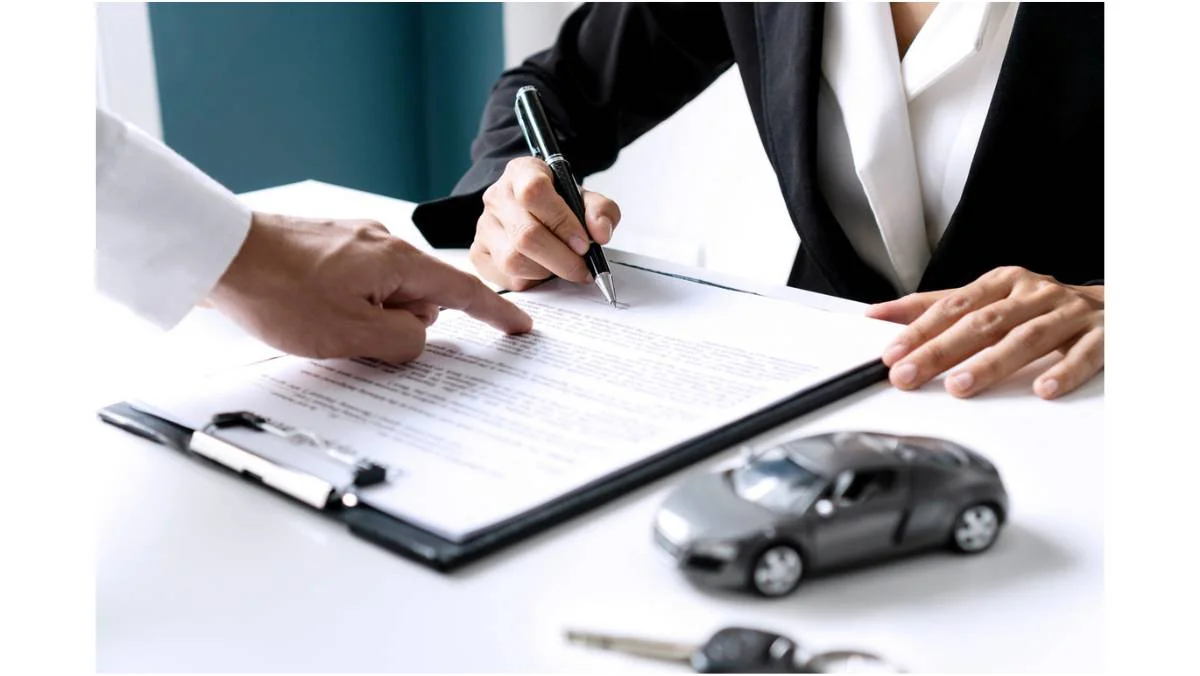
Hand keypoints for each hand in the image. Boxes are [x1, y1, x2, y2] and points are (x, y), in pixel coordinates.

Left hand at [207, 212, 532, 362]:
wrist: (216, 252)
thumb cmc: (277, 291)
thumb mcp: (350, 335)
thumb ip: (402, 341)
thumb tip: (419, 336)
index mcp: (397, 261)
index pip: (462, 291)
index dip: (494, 314)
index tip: (519, 327)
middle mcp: (382, 242)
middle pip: (418, 297)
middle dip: (401, 326)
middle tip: (358, 341)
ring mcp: (353, 241)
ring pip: (384, 293)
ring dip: (367, 317)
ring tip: (320, 325)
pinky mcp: (327, 245)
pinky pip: (357, 283)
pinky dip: (347, 305)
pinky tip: (311, 313)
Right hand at [469, 157, 621, 289]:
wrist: (534, 212)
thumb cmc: (559, 205)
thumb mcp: (585, 199)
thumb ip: (602, 211)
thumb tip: (600, 233)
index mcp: (522, 172)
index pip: (534, 192)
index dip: (562, 222)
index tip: (584, 243)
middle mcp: (497, 197)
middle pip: (525, 235)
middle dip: (562, 260)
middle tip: (582, 269)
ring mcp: (484, 226)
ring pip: (513, 261)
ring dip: (547, 272)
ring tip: (562, 267)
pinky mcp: (478, 253)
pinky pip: (505, 278)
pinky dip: (530, 282)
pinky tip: (542, 272)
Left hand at [866, 266, 1103, 399]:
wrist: (1117, 306)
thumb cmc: (1043, 307)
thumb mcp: (993, 298)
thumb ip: (939, 307)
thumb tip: (881, 315)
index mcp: (1004, 283)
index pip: (954, 306)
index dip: (920, 329)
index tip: (892, 353)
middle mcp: (1034, 294)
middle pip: (982, 323)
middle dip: (941, 350)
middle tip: (909, 374)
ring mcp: (1070, 314)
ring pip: (1027, 338)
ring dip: (991, 363)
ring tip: (960, 385)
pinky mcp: (1105, 335)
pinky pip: (1084, 354)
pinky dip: (1064, 371)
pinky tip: (1043, 389)